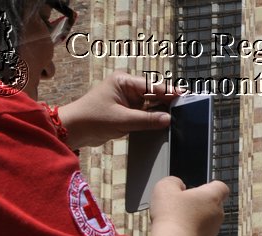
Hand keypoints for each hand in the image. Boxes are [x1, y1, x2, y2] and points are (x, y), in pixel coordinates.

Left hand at [57, 73, 177, 148]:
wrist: (74, 129)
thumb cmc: (92, 119)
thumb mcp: (122, 120)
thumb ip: (147, 119)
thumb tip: (168, 119)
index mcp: (124, 81)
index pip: (152, 85)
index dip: (170, 91)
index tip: (185, 96)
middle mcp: (127, 87)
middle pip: (154, 93)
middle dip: (168, 101)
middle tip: (186, 109)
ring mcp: (128, 98)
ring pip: (152, 103)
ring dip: (162, 110)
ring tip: (179, 117)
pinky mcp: (128, 110)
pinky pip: (146, 112)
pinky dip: (154, 117)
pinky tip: (165, 122)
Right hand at [150, 176, 227, 235]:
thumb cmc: (172, 215)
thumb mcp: (165, 187)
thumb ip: (174, 181)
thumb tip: (178, 186)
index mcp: (212, 197)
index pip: (221, 187)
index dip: (210, 185)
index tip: (198, 187)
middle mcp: (217, 214)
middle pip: (212, 203)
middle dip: (198, 201)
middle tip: (181, 202)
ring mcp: (213, 230)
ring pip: (205, 219)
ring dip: (194, 217)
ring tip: (175, 217)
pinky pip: (199, 232)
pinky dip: (190, 230)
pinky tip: (175, 230)